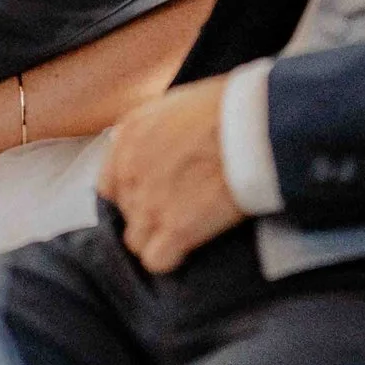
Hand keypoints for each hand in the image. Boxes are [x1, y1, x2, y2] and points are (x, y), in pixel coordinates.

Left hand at [96, 75, 241, 273]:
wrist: (252, 124)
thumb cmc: (226, 108)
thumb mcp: (175, 103)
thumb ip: (153, 130)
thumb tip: (154, 146)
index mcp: (129, 138)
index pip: (111, 185)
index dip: (135, 192)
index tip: (157, 193)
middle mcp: (131, 172)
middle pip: (128, 213)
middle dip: (150, 214)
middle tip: (181, 208)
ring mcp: (150, 203)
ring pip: (137, 241)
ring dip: (158, 238)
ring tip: (187, 230)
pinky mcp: (177, 229)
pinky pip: (157, 261)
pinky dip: (171, 259)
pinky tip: (188, 247)